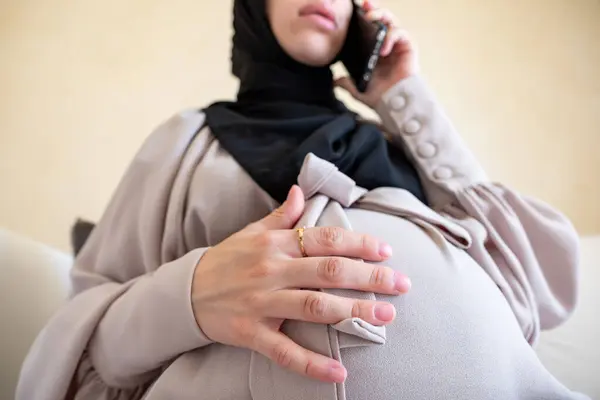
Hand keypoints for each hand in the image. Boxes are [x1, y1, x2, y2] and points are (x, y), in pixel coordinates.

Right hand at [191, 185, 410, 382]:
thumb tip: (301, 192)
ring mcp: (261, 303)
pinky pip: (285, 351)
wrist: (186, 292)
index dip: (358, 244)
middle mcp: (271, 270)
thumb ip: (280, 215)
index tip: (386, 251)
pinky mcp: (252, 332)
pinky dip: (313, 364)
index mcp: (275, 244)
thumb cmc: (226, 260)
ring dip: (353, 312)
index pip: (324, 239)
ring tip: (385, 315)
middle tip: (401, 284)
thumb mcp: (251, 232)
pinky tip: (339, 371)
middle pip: (327, 271)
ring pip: (314, 307)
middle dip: (368, 277)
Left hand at [336, 1, 418, 108]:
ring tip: (371, 18)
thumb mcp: (358, 89)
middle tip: (364, 5)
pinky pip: (399, 33)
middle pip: (381, 19)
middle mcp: (386, 44)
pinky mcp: (408, 47)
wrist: (393, 104)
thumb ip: (346, 83)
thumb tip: (334, 81)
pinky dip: (391, 37)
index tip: (354, 8)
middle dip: (373, 9)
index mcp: (374, 50)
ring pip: (391, 21)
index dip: (363, 16)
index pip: (369, 28)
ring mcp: (397, 44)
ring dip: (381, 15)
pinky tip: (383, 49)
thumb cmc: (380, 97)